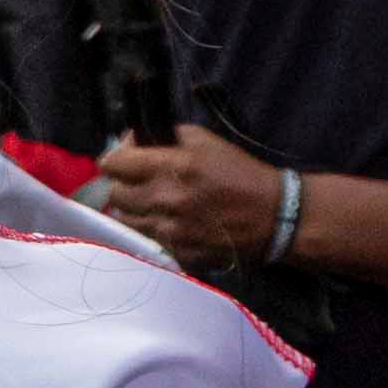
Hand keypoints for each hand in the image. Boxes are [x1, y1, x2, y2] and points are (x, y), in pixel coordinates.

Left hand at [98, 125, 284, 266]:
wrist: (276, 216)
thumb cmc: (242, 174)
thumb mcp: (207, 141)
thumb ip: (168, 136)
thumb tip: (134, 138)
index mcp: (168, 168)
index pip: (112, 164)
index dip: (117, 158)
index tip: (128, 158)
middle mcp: (162, 200)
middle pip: (113, 194)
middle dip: (124, 184)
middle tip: (142, 182)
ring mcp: (168, 230)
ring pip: (125, 220)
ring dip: (135, 209)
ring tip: (155, 203)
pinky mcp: (177, 252)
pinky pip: (148, 239)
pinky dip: (155, 230)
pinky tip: (174, 222)